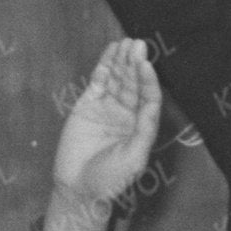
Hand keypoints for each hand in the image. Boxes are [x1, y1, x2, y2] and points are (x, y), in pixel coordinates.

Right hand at [48, 36, 162, 214]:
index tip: (145, 63)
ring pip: (116, 79)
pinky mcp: (86, 106)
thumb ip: (144, 131)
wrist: (78, 188)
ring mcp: (106, 108)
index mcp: (141, 125)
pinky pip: (98, 83)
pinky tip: (110, 52)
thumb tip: (152, 104)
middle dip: (135, 64)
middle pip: (133, 83)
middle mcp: (126, 114)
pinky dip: (104, 67)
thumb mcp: (134, 158)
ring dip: (121, 61)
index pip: (148, 96)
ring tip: (125, 43)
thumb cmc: (111, 179)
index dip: (147, 79)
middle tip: (137, 44)